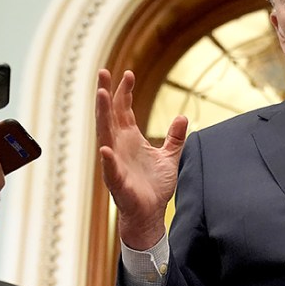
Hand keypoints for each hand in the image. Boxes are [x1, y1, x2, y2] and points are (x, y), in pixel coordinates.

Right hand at [95, 69, 187, 249]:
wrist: (150, 213)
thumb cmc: (155, 186)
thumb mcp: (170, 157)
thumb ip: (174, 138)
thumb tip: (182, 116)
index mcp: (130, 139)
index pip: (124, 110)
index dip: (125, 91)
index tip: (128, 72)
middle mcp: (119, 147)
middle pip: (110, 115)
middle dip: (107, 93)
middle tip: (104, 71)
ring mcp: (116, 162)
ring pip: (106, 135)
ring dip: (103, 115)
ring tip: (102, 95)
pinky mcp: (118, 182)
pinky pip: (111, 170)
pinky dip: (108, 160)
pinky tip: (105, 149)